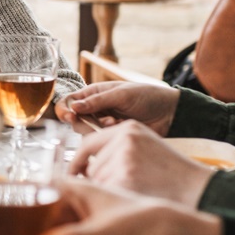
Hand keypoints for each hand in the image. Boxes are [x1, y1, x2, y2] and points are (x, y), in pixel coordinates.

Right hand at [56, 81, 180, 134]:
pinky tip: (119, 127)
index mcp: (94, 93)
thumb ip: (97, 101)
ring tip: (114, 122)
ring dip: (97, 128)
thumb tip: (73, 107)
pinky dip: (106, 135)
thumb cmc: (146, 96)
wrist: (168, 113)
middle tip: (101, 121)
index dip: (65, 110)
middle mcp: (94, 109)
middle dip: (85, 122)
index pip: (69, 101)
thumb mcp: (121, 94)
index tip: (70, 117)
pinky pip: (99, 141)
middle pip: (74, 120)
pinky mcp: (111, 137)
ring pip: (85, 132)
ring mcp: (102, 124)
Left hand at [69, 120, 215, 207]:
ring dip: (109, 193)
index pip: (87, 144)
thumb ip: (116, 148)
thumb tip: (80, 168)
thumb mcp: (145, 146)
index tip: (74, 176)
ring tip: (136, 193)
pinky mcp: (125, 179)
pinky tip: (134, 202)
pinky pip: (105, 195)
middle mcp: (124, 139)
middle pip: (91, 168)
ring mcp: (124, 159)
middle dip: (100, 183)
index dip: (77, 163)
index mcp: (128, 129)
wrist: (198, 188)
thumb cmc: (171, 174)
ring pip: (97, 183)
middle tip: (126, 190)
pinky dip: (114, 203)